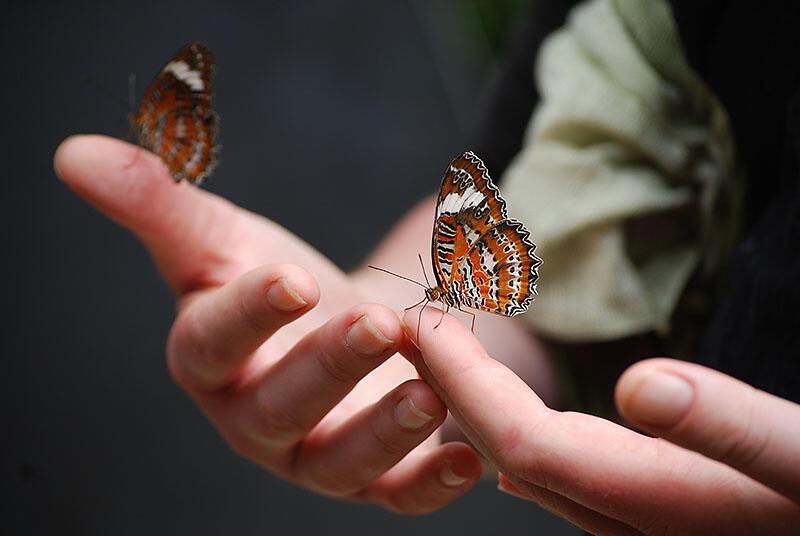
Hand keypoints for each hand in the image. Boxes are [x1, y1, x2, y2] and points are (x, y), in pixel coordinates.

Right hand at [55, 135, 481, 513]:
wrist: (336, 332)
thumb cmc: (274, 287)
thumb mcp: (223, 238)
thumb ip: (159, 203)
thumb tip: (72, 151)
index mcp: (212, 358)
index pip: (213, 343)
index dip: (247, 314)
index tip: (289, 277)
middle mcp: (256, 419)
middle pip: (279, 407)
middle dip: (326, 368)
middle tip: (376, 322)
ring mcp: (317, 454)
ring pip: (338, 462)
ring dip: (382, 433)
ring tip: (430, 394)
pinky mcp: (374, 476)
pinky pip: (396, 494)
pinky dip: (430, 483)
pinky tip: (468, 459)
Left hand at [403, 307, 799, 533]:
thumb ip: (733, 431)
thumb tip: (642, 388)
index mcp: (657, 503)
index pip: (523, 443)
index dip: (466, 381)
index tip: (426, 320)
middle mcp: (629, 522)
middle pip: (509, 452)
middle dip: (451, 384)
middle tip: (410, 321)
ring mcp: (634, 522)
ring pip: (527, 466)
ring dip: (475, 403)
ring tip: (438, 349)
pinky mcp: (648, 513)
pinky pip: (560, 483)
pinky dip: (516, 438)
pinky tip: (497, 434)